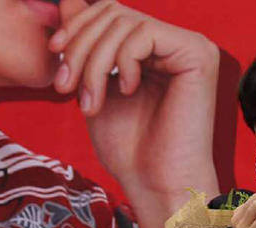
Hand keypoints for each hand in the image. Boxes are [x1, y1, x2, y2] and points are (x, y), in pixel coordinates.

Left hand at [49, 0, 219, 227]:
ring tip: (92, 100)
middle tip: (68, 87)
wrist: (158, 182)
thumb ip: (87, 45)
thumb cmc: (132, 148)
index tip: (57, 60)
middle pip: (113, 13)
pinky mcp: (198, 56)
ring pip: (124, 22)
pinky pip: (143, 35)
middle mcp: (177, 45)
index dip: (77, 29)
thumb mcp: (96, 87)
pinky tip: (129, 91)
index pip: (111, 14)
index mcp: (158, 51)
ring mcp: (191, 48)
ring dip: (95, 62)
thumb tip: (70, 0)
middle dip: (81, 48)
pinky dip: (123, 63)